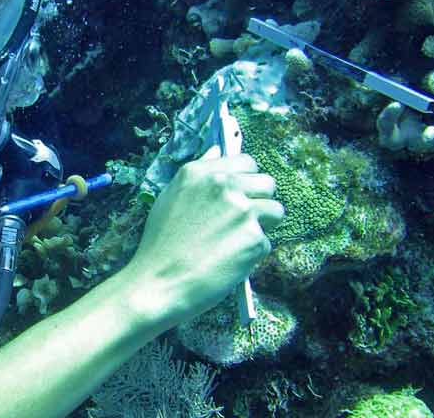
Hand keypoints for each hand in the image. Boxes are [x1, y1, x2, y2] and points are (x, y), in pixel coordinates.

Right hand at [124, 147, 283, 327]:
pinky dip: (252, 253)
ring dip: (262, 226)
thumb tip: (218, 151)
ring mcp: (242, 211)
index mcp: (200, 172)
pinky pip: (267, 241)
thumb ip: (199, 173)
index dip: (246, 179)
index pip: (245, 161)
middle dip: (259, 200)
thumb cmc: (160, 245)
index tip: (241, 193)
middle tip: (241, 221)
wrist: (157, 283)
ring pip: (275, 210)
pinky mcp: (255, 238)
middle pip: (267, 182)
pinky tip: (229, 260)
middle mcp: (224, 185)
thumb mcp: (170, 197)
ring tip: (237, 241)